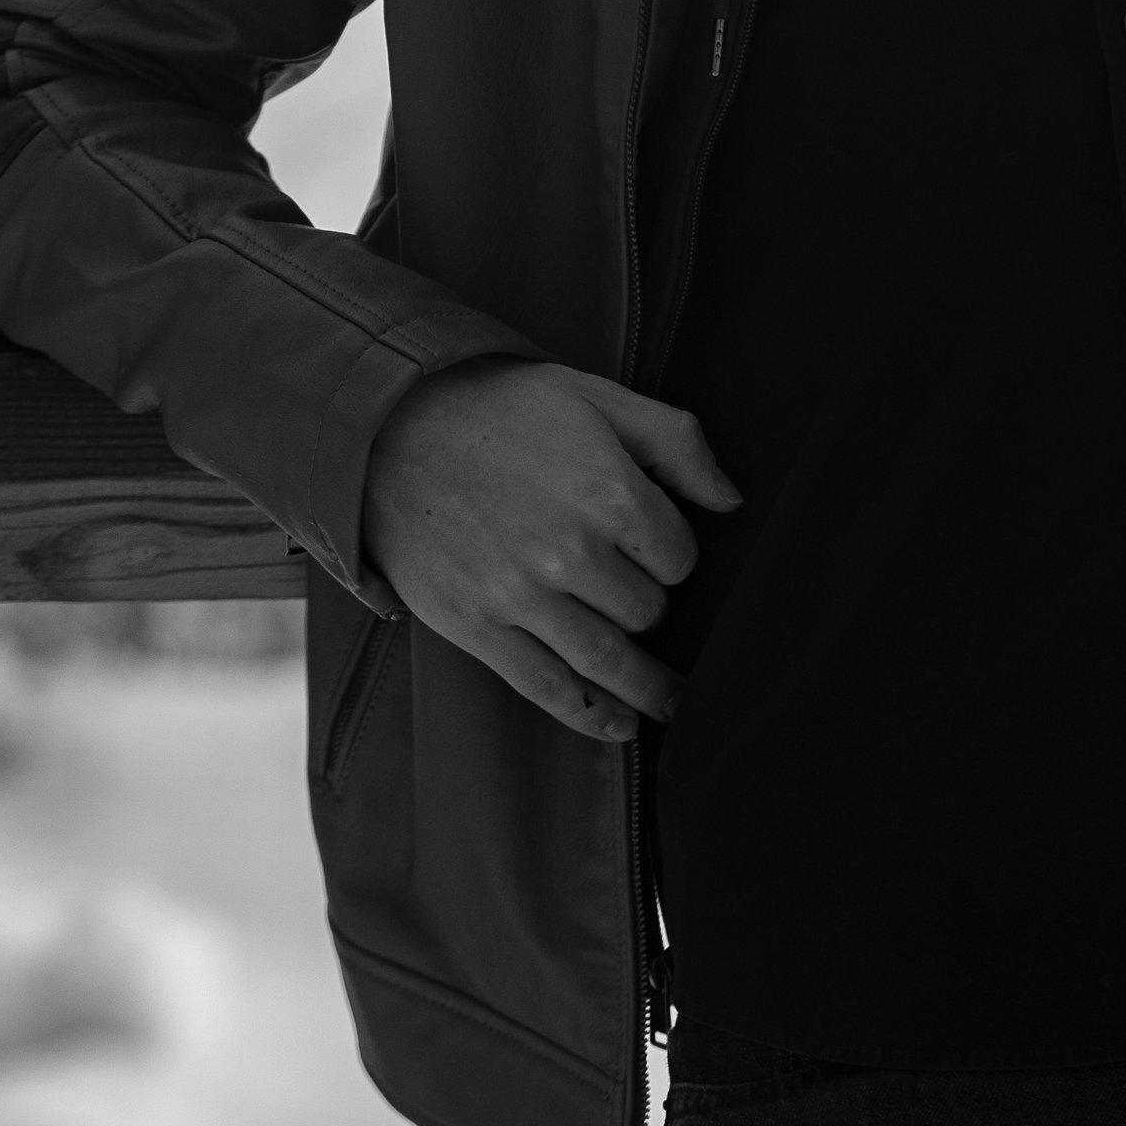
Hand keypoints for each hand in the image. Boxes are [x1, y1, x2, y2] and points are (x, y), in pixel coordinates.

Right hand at [361, 360, 741, 740]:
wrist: (393, 426)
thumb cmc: (504, 408)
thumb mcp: (600, 398)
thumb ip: (677, 443)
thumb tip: (732, 500)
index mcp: (608, 493)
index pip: (679, 557)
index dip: (672, 553)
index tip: (651, 544)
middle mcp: (569, 552)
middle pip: (647, 611)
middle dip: (649, 603)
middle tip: (631, 586)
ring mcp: (519, 595)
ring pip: (608, 659)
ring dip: (647, 688)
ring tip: (671, 703)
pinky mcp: (475, 626)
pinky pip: (546, 687)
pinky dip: (590, 716)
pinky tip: (622, 727)